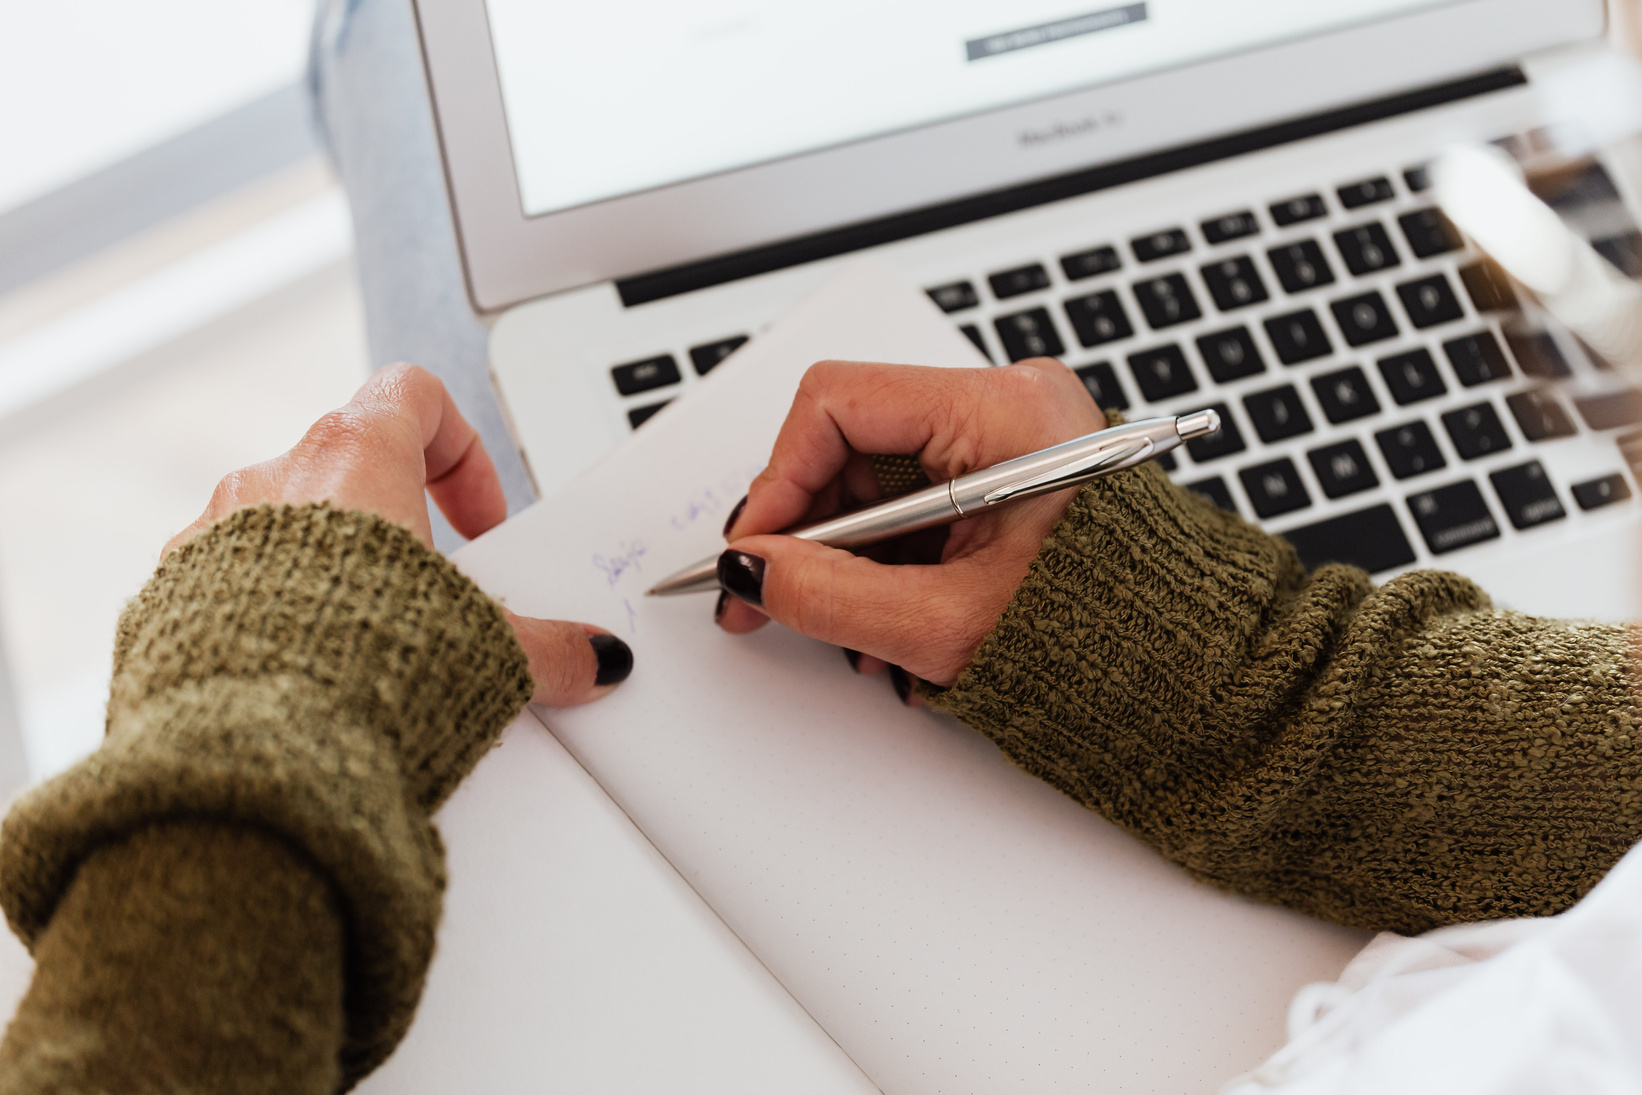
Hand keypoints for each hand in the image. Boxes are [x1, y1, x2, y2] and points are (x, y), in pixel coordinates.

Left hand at [167, 363, 631, 704]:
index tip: (477, 521)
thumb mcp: (483, 651)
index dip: (461, 451)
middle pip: (350, 463)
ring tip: (370, 641)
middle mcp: (273, 480)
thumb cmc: (349, 672)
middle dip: (399, 525)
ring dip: (332, 568)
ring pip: (286, 524)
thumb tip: (591, 658)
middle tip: (433, 591)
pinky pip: (231, 581)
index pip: (414, 395)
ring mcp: (211, 535)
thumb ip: (547, 647)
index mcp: (351, 459)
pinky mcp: (171, 597)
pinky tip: (309, 673)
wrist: (247, 752)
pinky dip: (275, 611)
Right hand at [715, 358, 1103, 687]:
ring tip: (841, 625)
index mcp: (1006, 411)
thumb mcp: (946, 622)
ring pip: (877, 474)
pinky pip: (915, 496)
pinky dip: (885, 554)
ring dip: (844, 551)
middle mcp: (1009, 403)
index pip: (839, 402)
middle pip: (853, 439)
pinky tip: (879, 610)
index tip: (756, 547)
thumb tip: (754, 571)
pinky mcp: (1009, 469)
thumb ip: (832, 594)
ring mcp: (1010, 434)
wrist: (1187, 667)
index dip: (780, 478)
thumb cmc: (1107, 635)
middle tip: (769, 592)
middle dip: (807, 525)